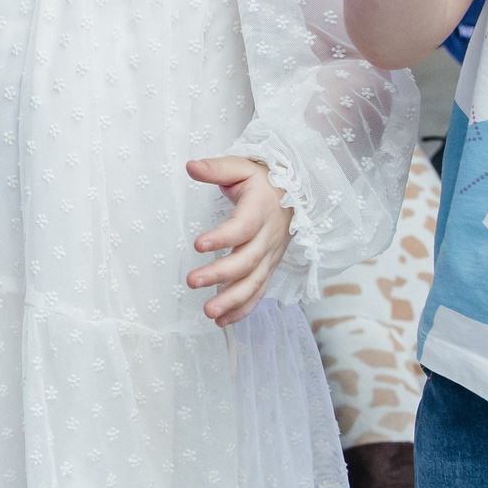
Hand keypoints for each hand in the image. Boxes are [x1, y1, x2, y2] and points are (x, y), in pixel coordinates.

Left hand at [186, 155, 292, 324]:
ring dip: (232, 300)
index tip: (198, 245)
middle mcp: (268, 237)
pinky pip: (258, 291)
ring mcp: (270, 256)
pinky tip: (222, 321)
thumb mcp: (241, 167)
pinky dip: (243, 309)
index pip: (242, 227)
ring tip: (208, 313)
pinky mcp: (268, 267)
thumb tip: (191, 166)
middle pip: (247, 260)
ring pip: (254, 283)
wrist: (297, 193)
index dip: (223, 237)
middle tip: (192, 282)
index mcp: (260, 211)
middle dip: (221, 274)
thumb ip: (216, 168)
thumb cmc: (263, 180)